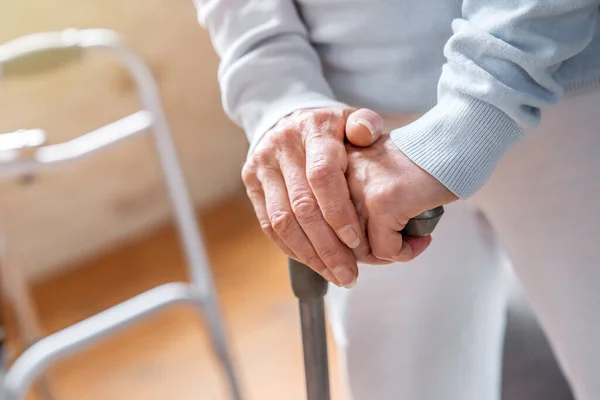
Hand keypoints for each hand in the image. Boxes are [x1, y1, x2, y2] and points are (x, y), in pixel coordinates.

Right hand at [242, 106, 383, 286]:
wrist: (288, 118)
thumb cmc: (332, 128)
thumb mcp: (352, 119)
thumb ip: (367, 125)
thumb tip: (365, 134)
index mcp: (313, 129)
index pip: (322, 176)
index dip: (338, 212)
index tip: (356, 241)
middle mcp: (282, 146)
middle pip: (302, 206)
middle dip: (327, 246)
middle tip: (349, 274)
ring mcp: (262, 165)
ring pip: (282, 221)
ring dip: (309, 254)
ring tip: (335, 275)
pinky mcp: (251, 183)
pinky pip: (269, 224)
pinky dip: (291, 248)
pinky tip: (313, 263)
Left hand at [345, 135, 457, 263]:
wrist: (450, 144)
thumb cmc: (417, 164)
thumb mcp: (374, 176)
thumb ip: (356, 202)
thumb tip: (351, 248)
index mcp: (333, 171)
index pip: (326, 222)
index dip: (352, 240)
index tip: (378, 241)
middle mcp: (340, 178)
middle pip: (341, 239)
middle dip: (371, 252)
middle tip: (398, 247)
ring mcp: (361, 190)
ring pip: (361, 248)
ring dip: (390, 254)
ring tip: (412, 242)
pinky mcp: (384, 203)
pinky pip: (386, 249)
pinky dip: (405, 252)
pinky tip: (422, 239)